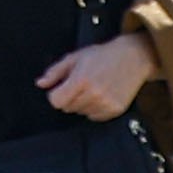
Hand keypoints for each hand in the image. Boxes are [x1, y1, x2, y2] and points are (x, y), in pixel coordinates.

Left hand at [41, 31, 158, 122]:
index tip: (61, 87)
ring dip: (82, 103)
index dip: (56, 94)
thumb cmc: (101, 55)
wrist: (132, 58)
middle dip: (69, 97)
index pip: (56, 101)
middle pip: (67, 108)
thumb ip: (55, 72)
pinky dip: (94, 108)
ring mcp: (106, 104)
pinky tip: (101, 95)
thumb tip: (40, 84)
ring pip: (80, 113)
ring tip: (92, 87)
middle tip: (81, 84)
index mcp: (81, 80)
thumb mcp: (75, 58)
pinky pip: (94, 117)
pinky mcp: (115, 110)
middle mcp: (93, 94)